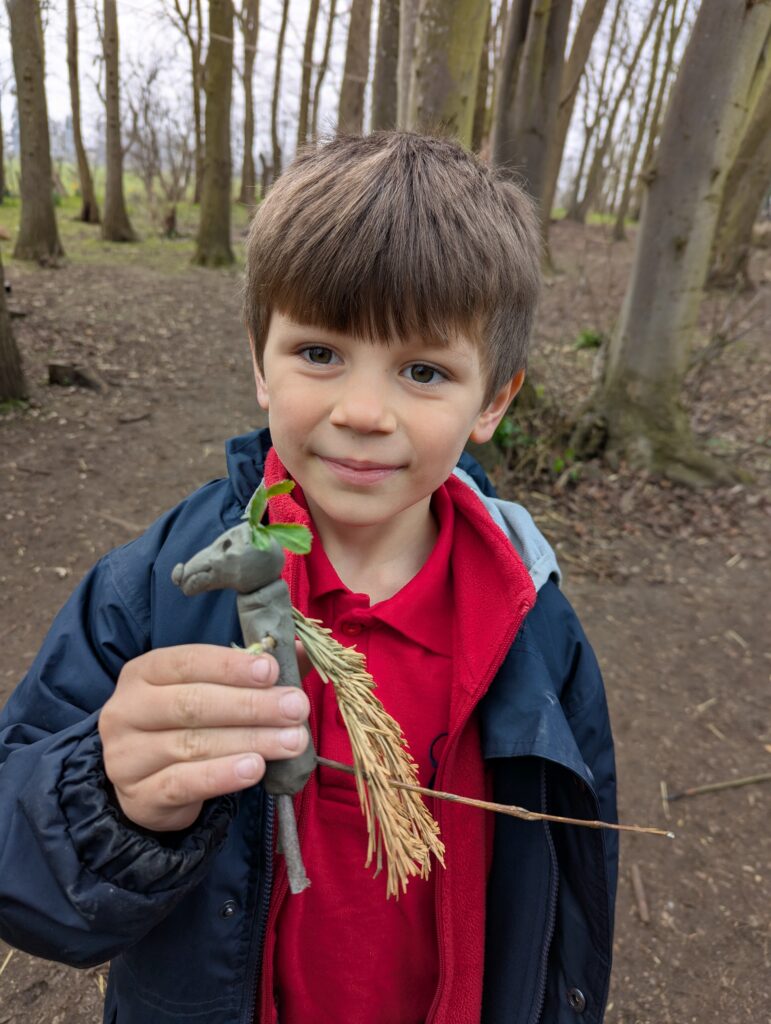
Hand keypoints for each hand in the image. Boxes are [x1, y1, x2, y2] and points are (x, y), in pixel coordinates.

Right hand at [99, 644, 310, 831]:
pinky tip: (255, 769)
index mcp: (144, 673)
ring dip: (249, 741)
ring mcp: (126, 757)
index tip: (271, 671)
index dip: (230, 666)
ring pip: (192, 745)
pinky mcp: (139, 797)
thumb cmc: (187, 725)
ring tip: (291, 741)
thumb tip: (299, 647)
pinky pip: (183, 784)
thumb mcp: (212, 691)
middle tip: (296, 708)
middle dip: (250, 706)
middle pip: (192, 704)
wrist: (148, 786)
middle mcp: (127, 710)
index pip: (186, 662)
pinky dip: (223, 776)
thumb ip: (255, 670)